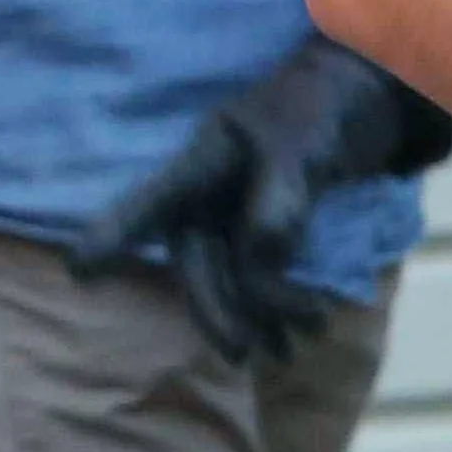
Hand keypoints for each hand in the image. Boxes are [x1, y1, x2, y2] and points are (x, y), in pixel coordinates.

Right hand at [70, 37, 451, 360]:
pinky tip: (297, 331)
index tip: (79, 270)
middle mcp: (213, 190)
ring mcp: (239, 211)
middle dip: (217, 309)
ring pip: (230, 276)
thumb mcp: (304, 144)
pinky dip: (276, 305)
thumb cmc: (327, 104)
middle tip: (245, 354)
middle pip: (197, 259)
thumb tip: (259, 261)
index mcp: (207, 156)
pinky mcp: (273, 230)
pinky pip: (262, 275)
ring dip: (255, 316)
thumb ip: (280, 198)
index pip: (156, 200)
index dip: (117, 233)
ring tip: (288, 351)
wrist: (372, 97)